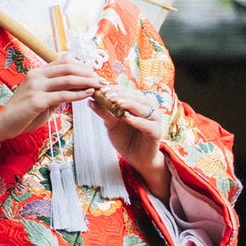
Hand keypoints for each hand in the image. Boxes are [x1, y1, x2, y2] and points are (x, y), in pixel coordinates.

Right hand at [0, 57, 99, 153]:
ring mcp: (36, 86)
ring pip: (67, 79)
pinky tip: (87, 95)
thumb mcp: (41, 100)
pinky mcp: (37, 100)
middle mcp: (37, 75)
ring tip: (99, 86)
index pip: (63, 61)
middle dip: (88, 72)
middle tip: (101, 80)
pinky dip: (78, 94)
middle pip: (68, 66)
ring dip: (86, 82)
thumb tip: (73, 91)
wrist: (2, 124)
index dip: (81, 65)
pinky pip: (62, 95)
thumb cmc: (22, 114)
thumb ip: (55, 93)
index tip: (94, 73)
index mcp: (37, 72)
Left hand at [92, 84, 171, 199]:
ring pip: (141, 108)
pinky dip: (136, 120)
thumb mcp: (111, 124)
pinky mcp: (156, 131)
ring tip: (116, 102)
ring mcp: (154, 119)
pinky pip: (146, 124)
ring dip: (128, 104)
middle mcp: (148, 107)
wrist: (136, 158)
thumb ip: (104, 112)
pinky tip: (126, 117)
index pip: (125, 91)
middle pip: (134, 96)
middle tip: (106, 93)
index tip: (100, 88)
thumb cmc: (125, 138)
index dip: (113, 88)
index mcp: (138, 102)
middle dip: (119, 94)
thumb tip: (90, 100)